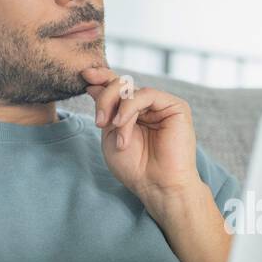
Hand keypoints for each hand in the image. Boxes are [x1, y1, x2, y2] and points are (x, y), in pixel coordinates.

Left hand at [82, 65, 201, 204]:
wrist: (157, 186)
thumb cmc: (135, 167)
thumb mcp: (109, 134)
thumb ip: (104, 109)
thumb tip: (93, 83)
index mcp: (133, 112)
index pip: (117, 88)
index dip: (102, 78)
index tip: (85, 76)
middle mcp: (148, 106)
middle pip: (122, 84)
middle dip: (105, 98)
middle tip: (99, 121)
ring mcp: (162, 106)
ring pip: (131, 89)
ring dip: (116, 109)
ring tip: (113, 130)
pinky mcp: (176, 107)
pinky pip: (146, 94)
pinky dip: (129, 108)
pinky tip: (122, 124)